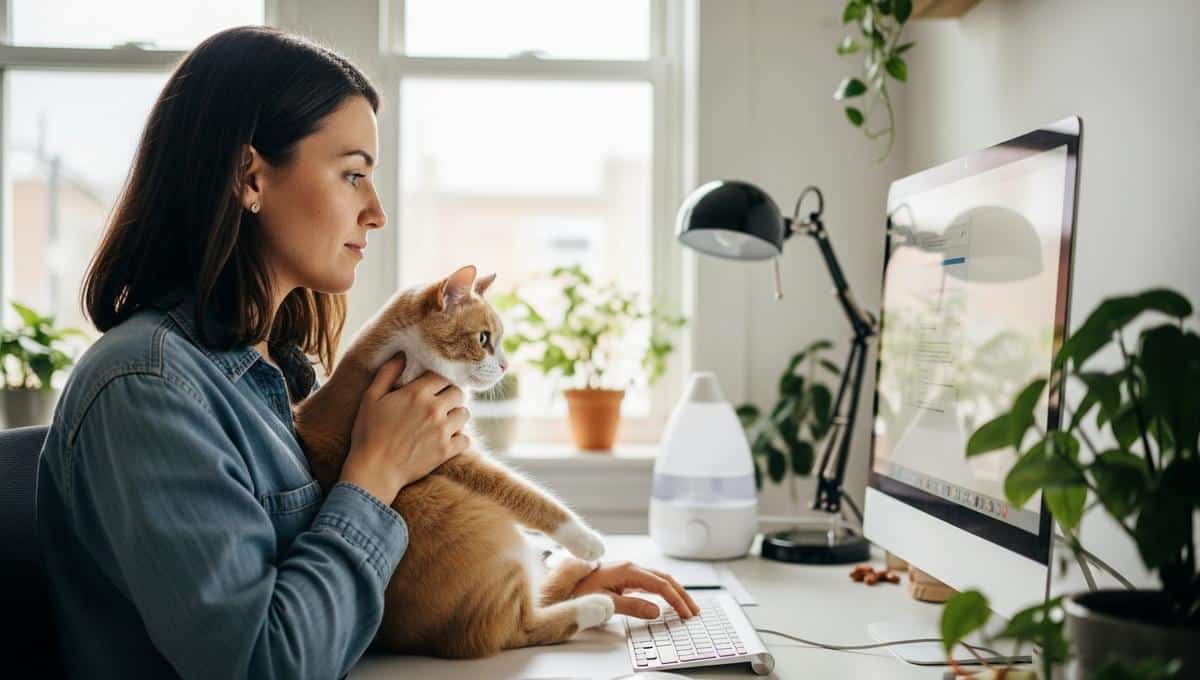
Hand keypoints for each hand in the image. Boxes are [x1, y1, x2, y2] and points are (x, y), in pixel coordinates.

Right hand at [340, 352, 470, 503]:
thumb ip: (387, 373)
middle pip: (458, 392)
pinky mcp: (446, 450)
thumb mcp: (371, 398)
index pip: (442, 376)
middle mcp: (434, 409)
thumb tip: (402, 355)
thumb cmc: (368, 433)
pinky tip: (446, 439)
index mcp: (416, 393)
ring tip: (444, 420)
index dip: (437, 380)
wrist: (374, 470)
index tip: (431, 387)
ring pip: (464, 414)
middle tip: (440, 403)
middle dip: (450, 395)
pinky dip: (459, 438)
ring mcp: (442, 430)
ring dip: (456, 415)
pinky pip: (465, 438)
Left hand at [569, 561, 699, 619]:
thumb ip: (631, 606)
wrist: (560, 582)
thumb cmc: (578, 590)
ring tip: (687, 606)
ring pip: (659, 580)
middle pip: (665, 579)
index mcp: (628, 570)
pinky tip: (668, 600)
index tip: (686, 614)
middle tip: (695, 611)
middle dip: (682, 594)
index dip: (676, 599)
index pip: (661, 585)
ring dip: (675, 592)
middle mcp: (631, 567)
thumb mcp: (604, 602)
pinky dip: (664, 592)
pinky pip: (650, 583)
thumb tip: (657, 611)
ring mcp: (628, 572)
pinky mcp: (625, 577)